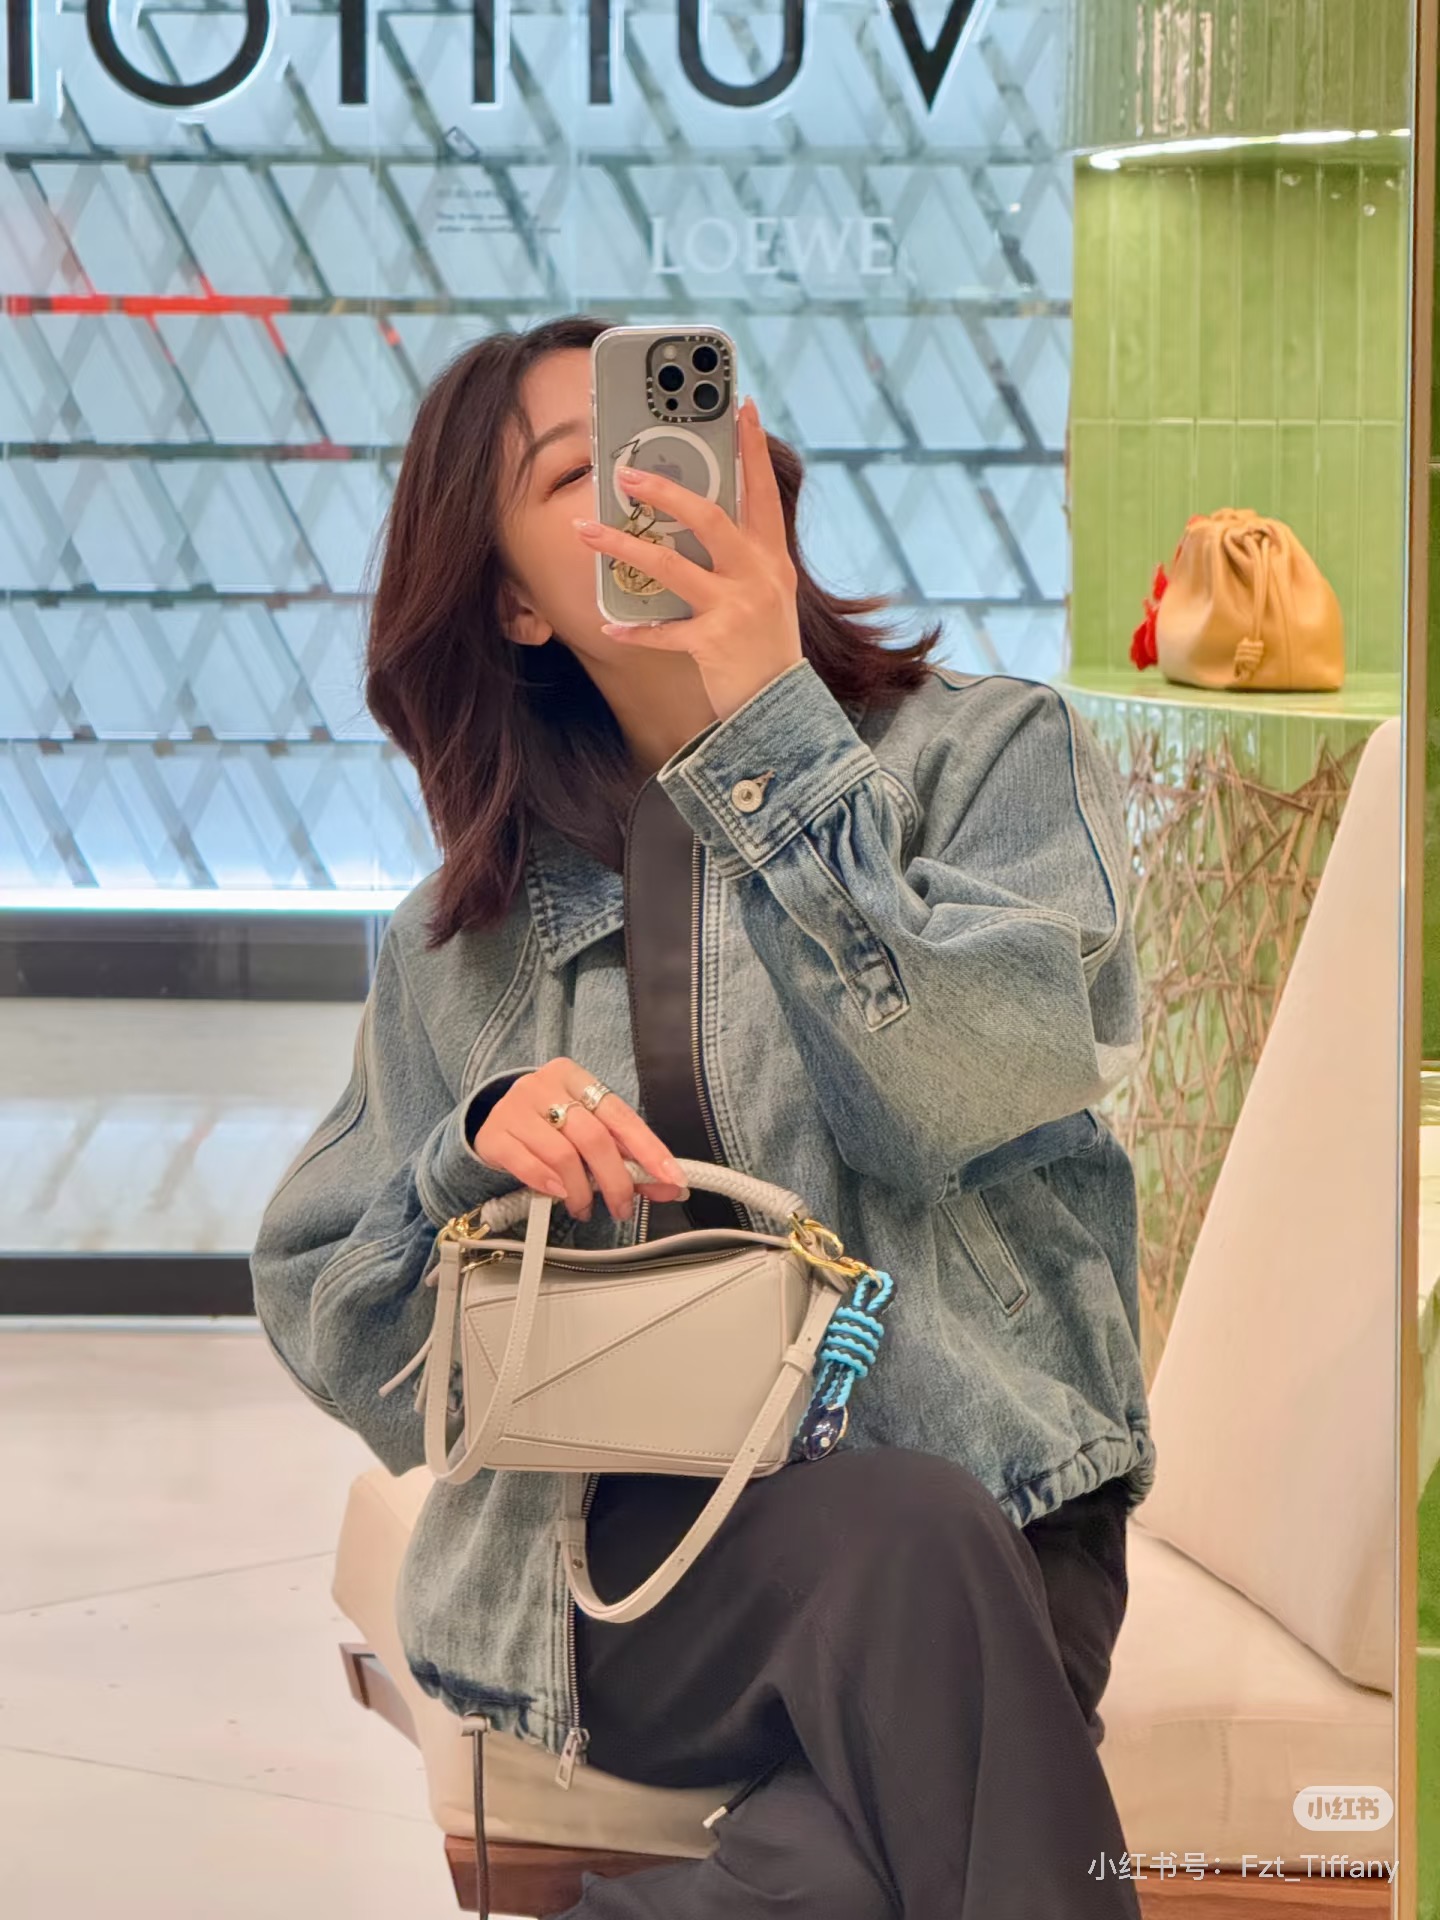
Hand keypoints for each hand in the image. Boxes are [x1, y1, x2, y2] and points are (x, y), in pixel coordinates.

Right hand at [470, 1058, 688, 1222]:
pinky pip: (528, 1166)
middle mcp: (544, 1086)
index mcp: (575, 1077)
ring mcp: (515, 1109)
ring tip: (584, 1207)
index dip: (649, 1149)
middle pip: (593, 1137)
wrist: (490, 1120)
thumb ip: (624, 1155)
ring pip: (563, 1156)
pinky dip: (550, 1186)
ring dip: (581, 1191)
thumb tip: (667, 1187)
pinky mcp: (494, 1135)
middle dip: (615, 1180)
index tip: (671, 1179)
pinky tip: (559, 1196)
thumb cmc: (548, 1125)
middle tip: (623, 1206)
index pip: (620, 1115)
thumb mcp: (585, 1129)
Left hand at [572, 395, 803, 723]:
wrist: (783, 708)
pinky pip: (663, 632)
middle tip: (626, 474)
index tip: (742, 406)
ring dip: (623, 546)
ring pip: (671, 567)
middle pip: (709, 518)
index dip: (752, 449)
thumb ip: (742, 555)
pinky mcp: (715, 642)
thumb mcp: (767, 592)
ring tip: (587, 531)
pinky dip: (634, 630)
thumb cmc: (765, 647)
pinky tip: (609, 625)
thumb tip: (696, 516)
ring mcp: (737, 608)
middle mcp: (758, 576)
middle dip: (665, 491)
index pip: (762, 492)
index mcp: (771, 558)